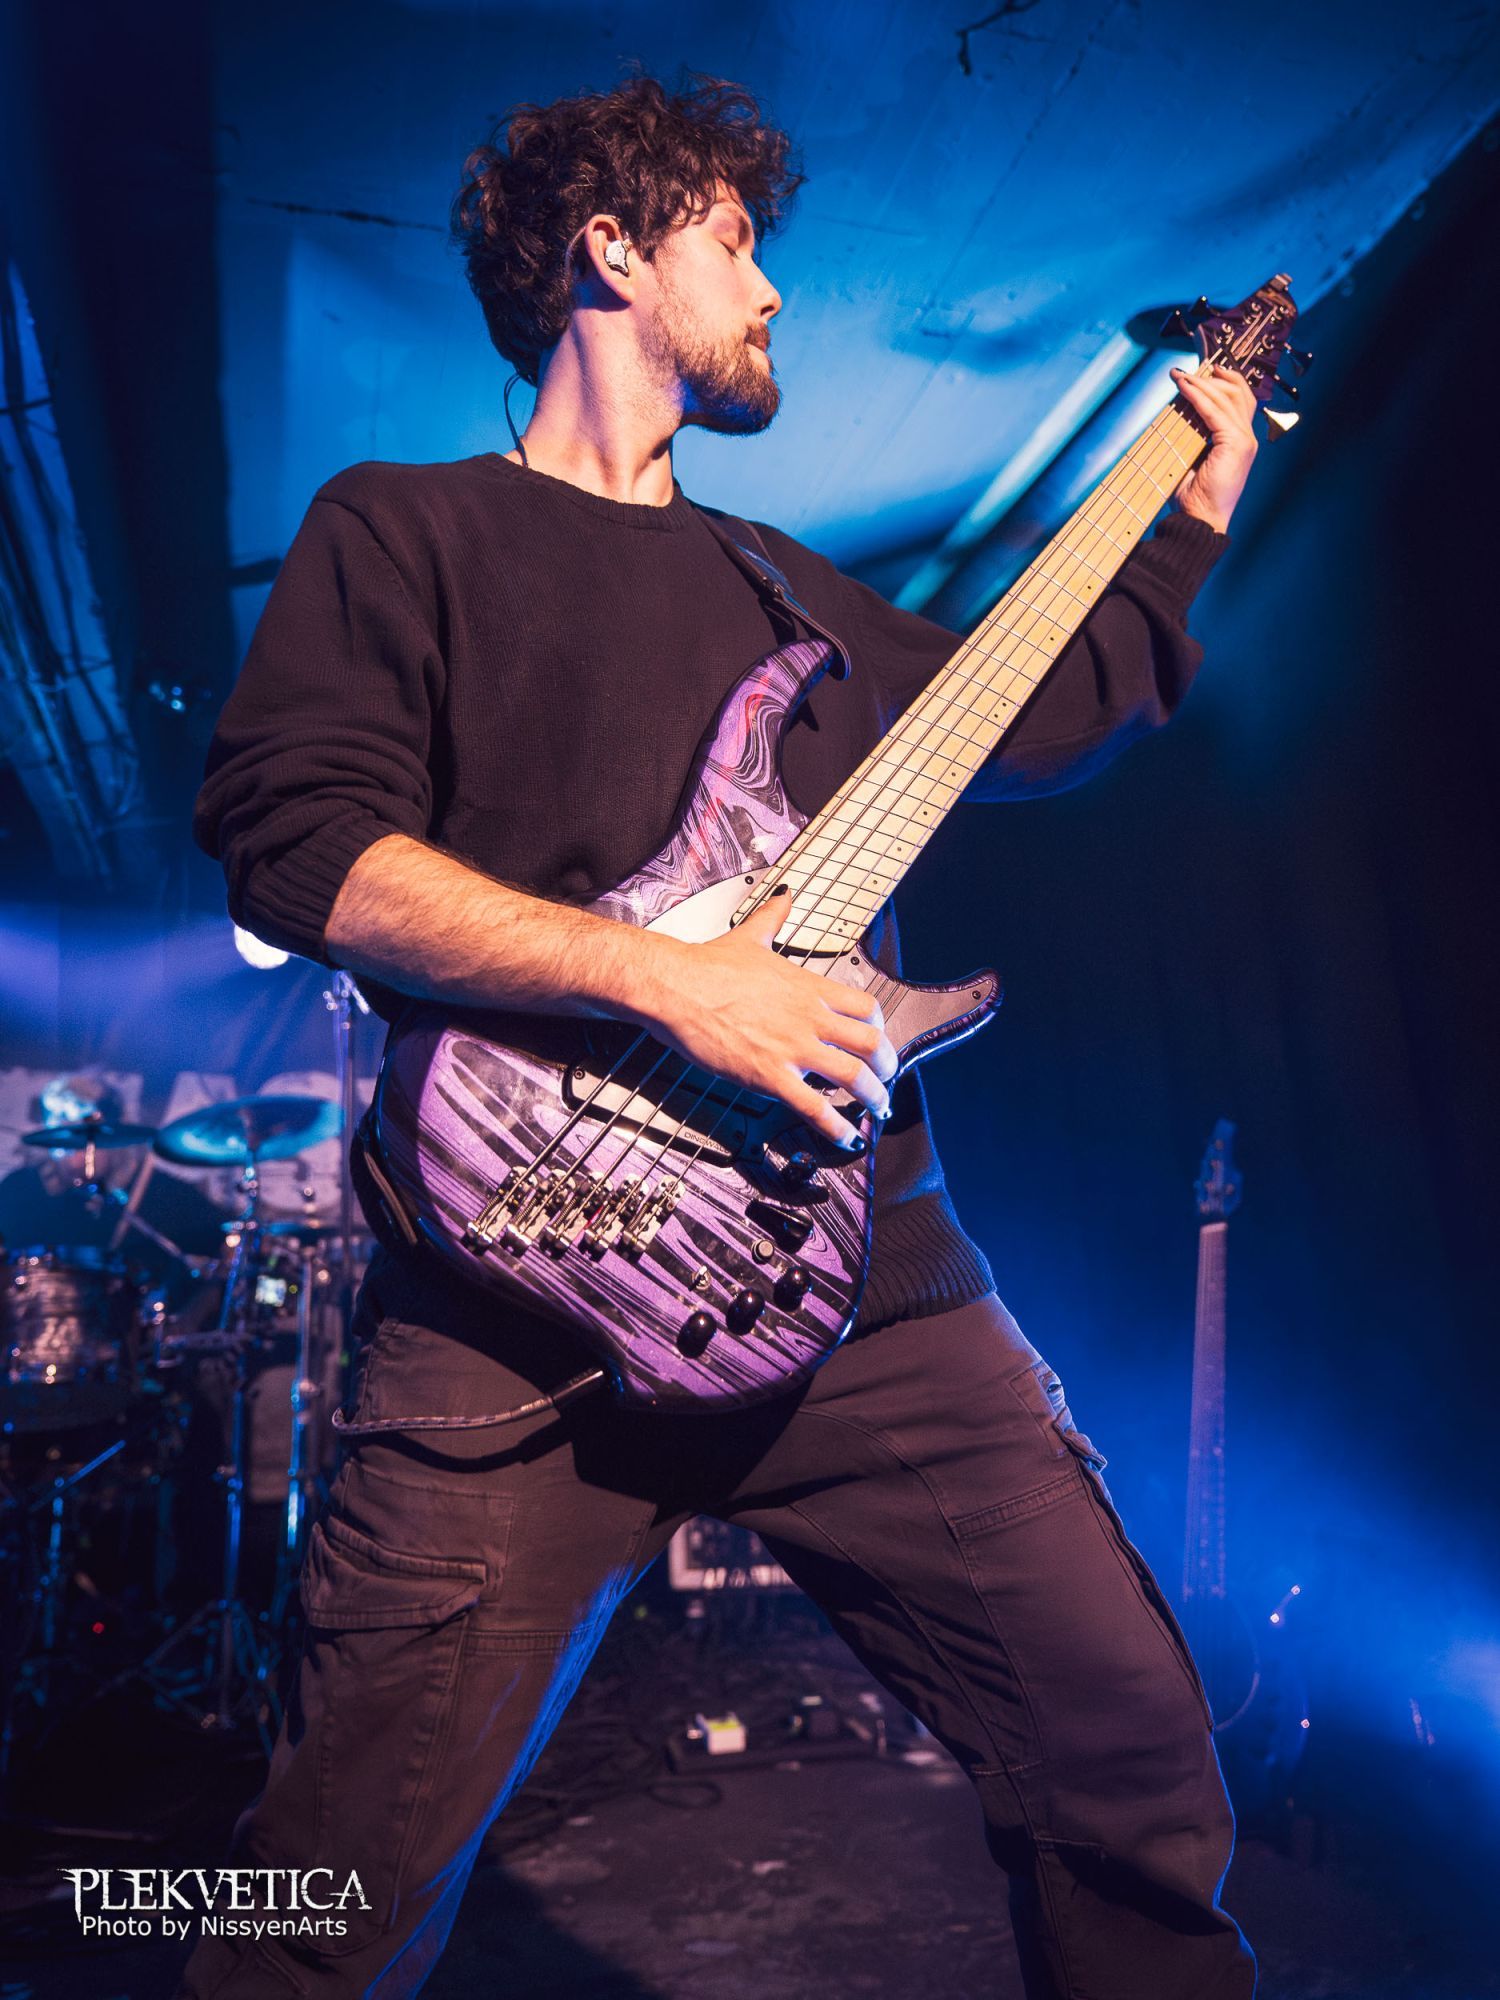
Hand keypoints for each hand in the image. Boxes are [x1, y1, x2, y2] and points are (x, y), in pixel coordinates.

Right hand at [644, 889, 897, 1148]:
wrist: (676, 987)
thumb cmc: (707, 967)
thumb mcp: (751, 935)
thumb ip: (773, 918)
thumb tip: (783, 897)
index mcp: (808, 987)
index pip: (866, 1007)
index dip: (880, 1028)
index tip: (878, 1039)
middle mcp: (809, 1018)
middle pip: (871, 1043)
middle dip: (886, 1067)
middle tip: (886, 1080)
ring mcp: (794, 1048)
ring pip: (854, 1077)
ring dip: (873, 1098)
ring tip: (876, 1112)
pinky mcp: (771, 1076)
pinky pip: (816, 1107)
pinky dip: (837, 1128)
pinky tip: (846, 1138)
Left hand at [1169, 361, 1258, 534]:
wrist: (1200, 520)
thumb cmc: (1193, 496)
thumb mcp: (1191, 458)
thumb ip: (1191, 435)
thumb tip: (1177, 411)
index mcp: (1240, 441)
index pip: (1239, 400)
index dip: (1221, 382)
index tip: (1197, 372)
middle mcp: (1247, 438)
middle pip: (1237, 392)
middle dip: (1211, 377)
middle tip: (1185, 371)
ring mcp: (1244, 441)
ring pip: (1227, 398)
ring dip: (1201, 382)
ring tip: (1180, 376)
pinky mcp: (1236, 444)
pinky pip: (1215, 412)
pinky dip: (1198, 396)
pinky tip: (1184, 387)